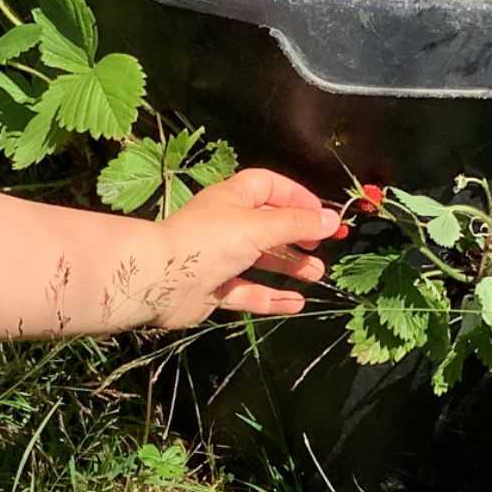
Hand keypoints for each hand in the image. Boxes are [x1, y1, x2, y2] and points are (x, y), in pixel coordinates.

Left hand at [145, 168, 342, 327]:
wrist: (159, 279)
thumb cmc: (209, 241)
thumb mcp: (258, 226)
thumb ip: (297, 225)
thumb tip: (332, 220)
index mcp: (233, 199)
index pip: (269, 187)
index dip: (297, 198)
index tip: (323, 215)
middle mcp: (226, 225)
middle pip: (268, 225)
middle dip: (297, 235)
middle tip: (322, 247)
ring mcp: (219, 258)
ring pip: (260, 259)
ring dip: (289, 266)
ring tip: (317, 274)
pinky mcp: (214, 289)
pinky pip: (248, 291)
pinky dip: (271, 297)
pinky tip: (296, 304)